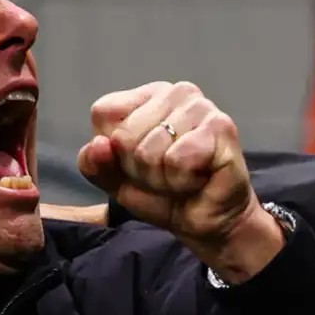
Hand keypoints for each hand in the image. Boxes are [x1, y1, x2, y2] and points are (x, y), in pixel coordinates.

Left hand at [76, 81, 284, 282]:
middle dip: (138, 169)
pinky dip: (180, 181)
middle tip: (163, 174)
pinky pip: (176, 160)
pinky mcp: (220, 126)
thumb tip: (98, 144)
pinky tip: (197, 178)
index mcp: (146, 96)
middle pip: (124, 136)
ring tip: (180, 177)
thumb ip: (94, 163)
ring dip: (160, 178)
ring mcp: (200, 106)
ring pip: (149, 151)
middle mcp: (175, 93)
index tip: (136, 163)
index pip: (103, 113)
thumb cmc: (161, 194)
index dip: (112, 150)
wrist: (204, 222)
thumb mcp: (114, 180)